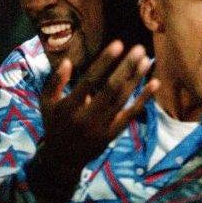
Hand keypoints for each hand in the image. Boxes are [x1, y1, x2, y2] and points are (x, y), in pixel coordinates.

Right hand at [39, 41, 158, 180]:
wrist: (64, 159)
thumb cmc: (55, 123)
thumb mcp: (46, 103)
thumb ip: (54, 82)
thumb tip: (66, 60)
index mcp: (69, 107)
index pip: (89, 80)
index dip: (105, 62)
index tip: (118, 44)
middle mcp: (87, 117)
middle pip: (111, 89)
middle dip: (126, 67)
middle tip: (139, 48)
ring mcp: (102, 126)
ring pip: (123, 99)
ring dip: (136, 79)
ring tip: (147, 60)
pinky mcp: (113, 133)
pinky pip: (131, 114)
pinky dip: (144, 99)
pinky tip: (154, 84)